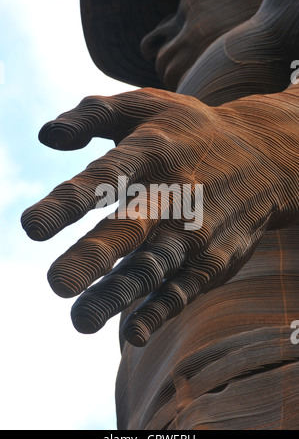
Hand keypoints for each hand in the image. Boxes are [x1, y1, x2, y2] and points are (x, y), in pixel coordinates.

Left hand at [21, 87, 297, 345]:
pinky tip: (134, 333)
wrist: (264, 157)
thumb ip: (92, 115)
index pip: (105, 177)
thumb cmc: (191, 132)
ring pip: (154, 267)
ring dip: (119, 295)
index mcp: (153, 150)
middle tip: (56, 284)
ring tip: (81, 320)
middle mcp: (175, 193)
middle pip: (130, 228)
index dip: (68, 202)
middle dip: (94, 256)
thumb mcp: (145, 106)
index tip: (31, 228)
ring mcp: (197, 230)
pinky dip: (161, 310)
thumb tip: (48, 136)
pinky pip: (185, 287)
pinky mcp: (215, 258)